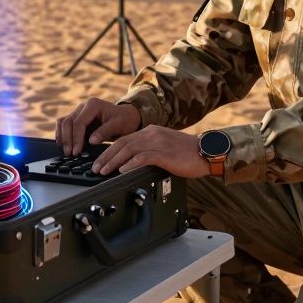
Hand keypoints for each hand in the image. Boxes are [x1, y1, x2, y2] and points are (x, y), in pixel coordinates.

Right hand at [55, 98, 141, 155]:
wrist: (127, 116)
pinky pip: (65, 125)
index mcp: (93, 105)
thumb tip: (91, 141)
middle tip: (69, 154)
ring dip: (62, 137)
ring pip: (63, 122)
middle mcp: (83, 106)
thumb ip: (105, 132)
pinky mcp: (77, 118)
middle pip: (67, 122)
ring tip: (66, 151)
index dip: (76, 138)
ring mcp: (79, 111)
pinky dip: (62, 134)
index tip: (76, 152)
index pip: (79, 122)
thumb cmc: (124, 120)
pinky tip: (65, 145)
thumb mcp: (118, 125)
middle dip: (67, 139)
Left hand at [92, 125, 209, 178]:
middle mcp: (152, 134)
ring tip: (103, 171)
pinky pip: (142, 157)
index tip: (99, 160)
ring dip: (113, 161)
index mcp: (151, 131)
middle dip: (106, 156)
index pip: (124, 139)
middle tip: (95, 168)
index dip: (108, 149)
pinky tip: (122, 171)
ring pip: (128, 149)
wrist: (207, 152)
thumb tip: (132, 163)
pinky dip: (130, 164)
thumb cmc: (188, 154)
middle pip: (122, 143)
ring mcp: (157, 142)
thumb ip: (150, 151)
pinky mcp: (164, 153)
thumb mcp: (165, 147)